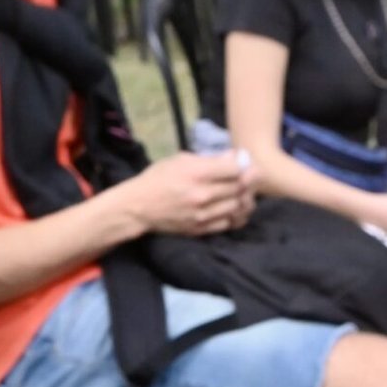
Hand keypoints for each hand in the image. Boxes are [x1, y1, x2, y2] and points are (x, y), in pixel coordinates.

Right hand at [120, 151, 254, 238]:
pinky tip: (233, 208)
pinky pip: (228, 223)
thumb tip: (235, 157)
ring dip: (243, 199)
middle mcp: (202, 195)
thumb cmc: (158, 178)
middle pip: (239, 187)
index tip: (241, 164)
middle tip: (248, 178)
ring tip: (242, 193)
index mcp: (197, 173)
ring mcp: (202, 215)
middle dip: (247, 181)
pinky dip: (235, 215)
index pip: (235, 168)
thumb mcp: (181, 159)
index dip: (243, 165)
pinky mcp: (200, 229)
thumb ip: (209, 159)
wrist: (138, 207)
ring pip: (237, 206)